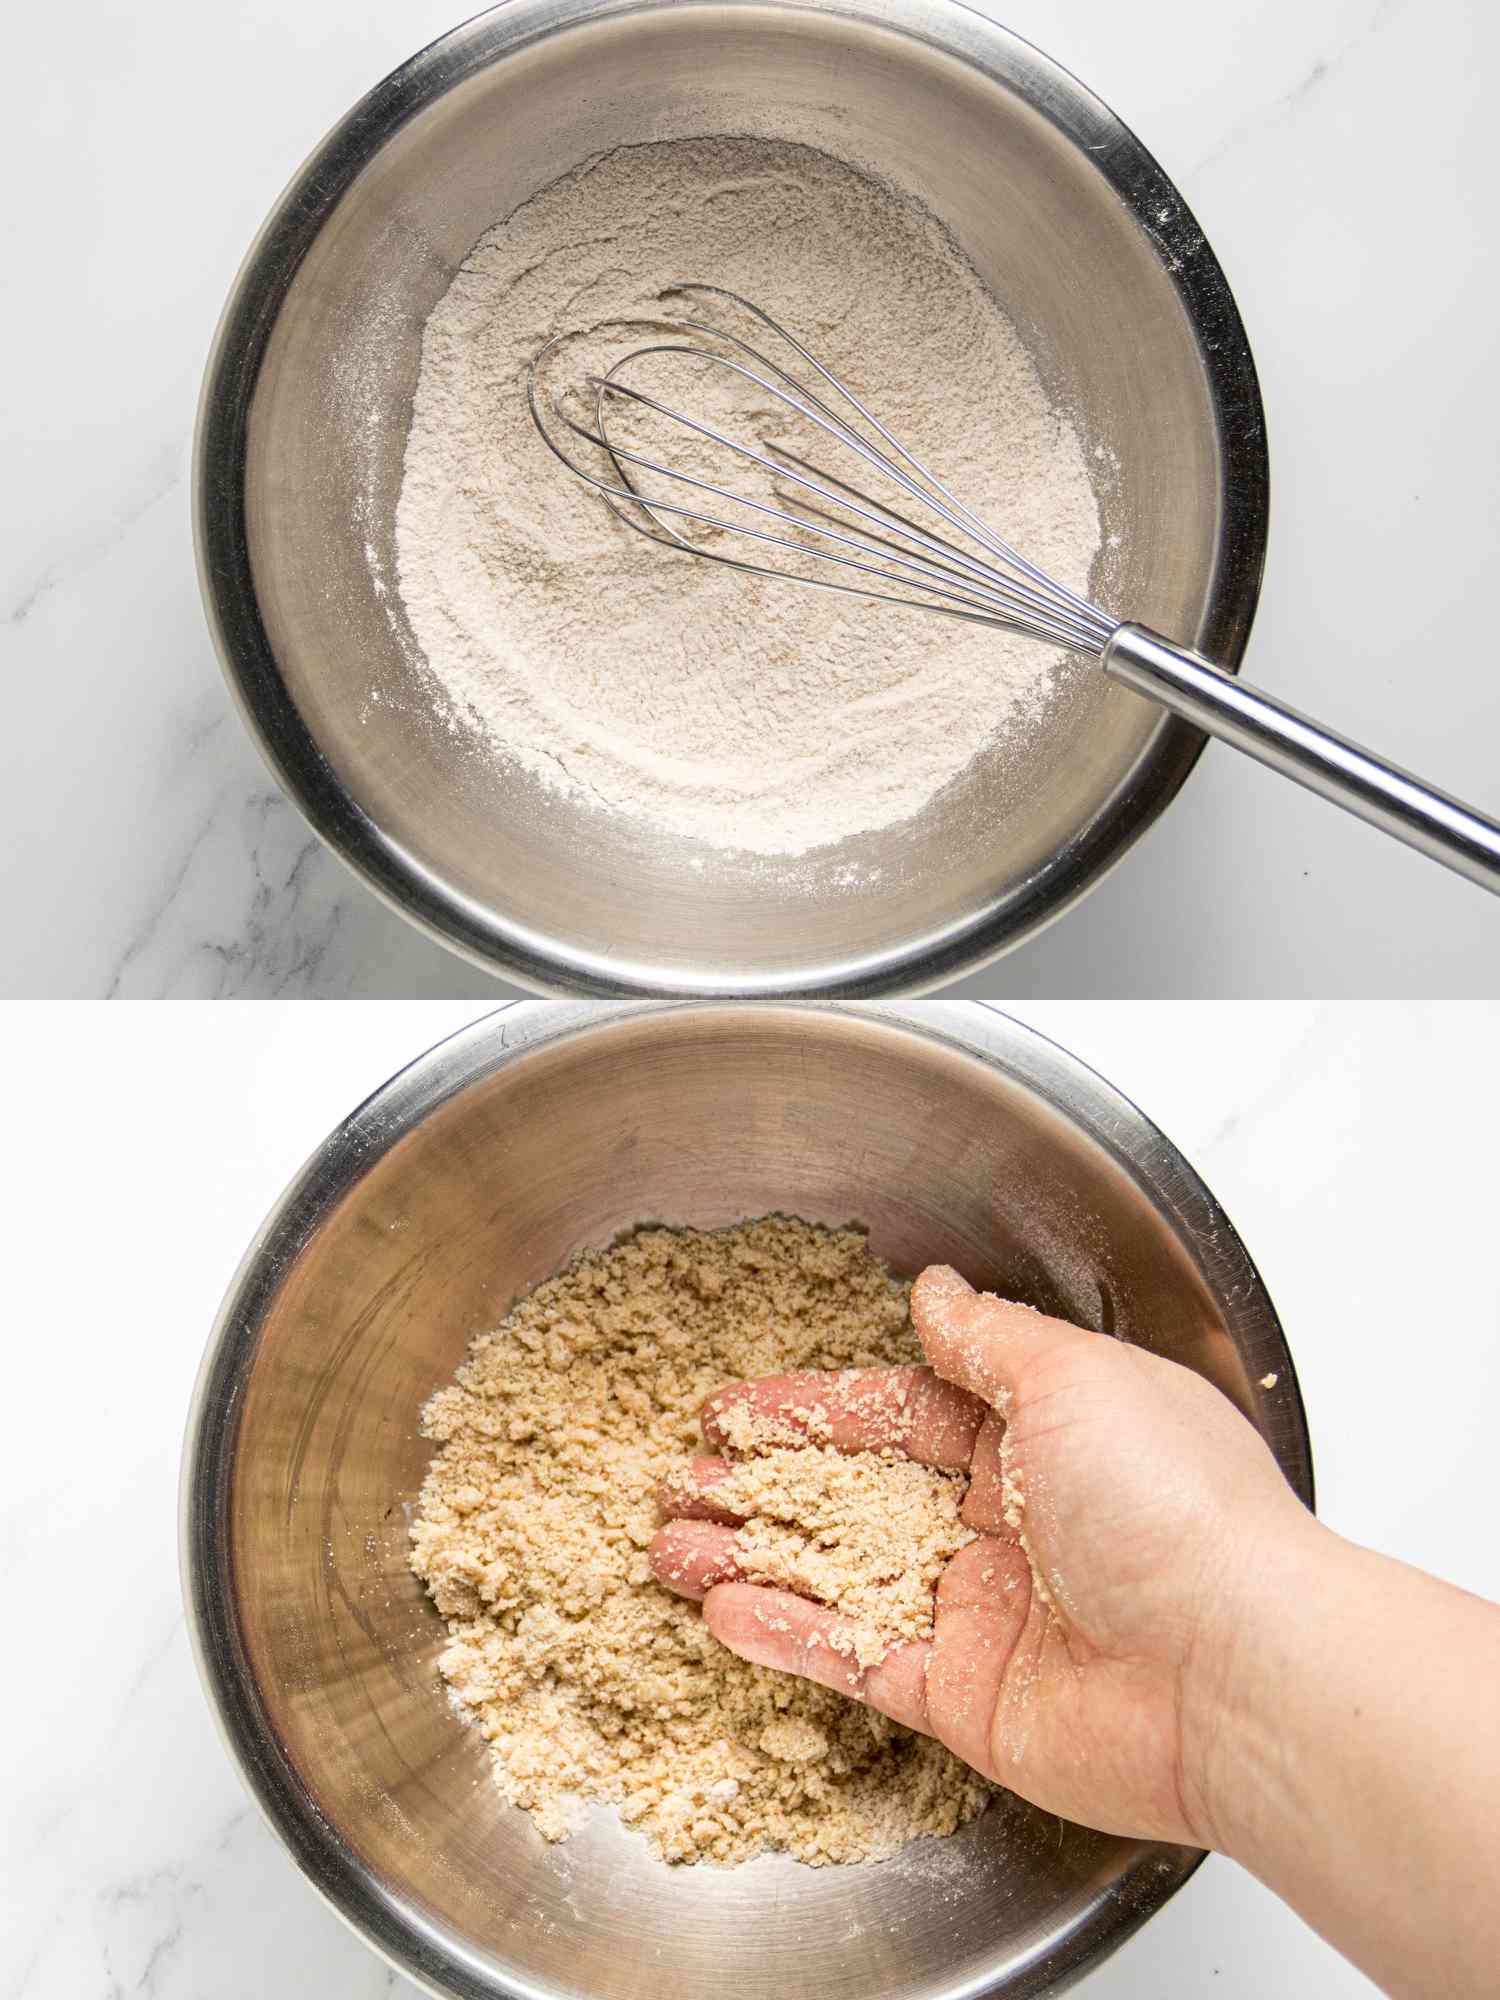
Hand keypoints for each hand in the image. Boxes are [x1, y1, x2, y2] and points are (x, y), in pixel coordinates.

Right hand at [649, 1265, 1310, 1845]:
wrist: (1238, 1669)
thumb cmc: (1173, 1504)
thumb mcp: (1076, 1378)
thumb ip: (989, 1338)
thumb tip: (936, 1288)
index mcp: (1036, 1437)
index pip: (895, 1411)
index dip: (810, 1408)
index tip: (732, 1408)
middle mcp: (1004, 1521)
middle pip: (854, 1495)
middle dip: (762, 1485)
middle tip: (680, 1479)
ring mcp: (981, 1612)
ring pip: (838, 1577)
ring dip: (751, 1559)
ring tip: (668, 1546)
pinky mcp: (968, 1697)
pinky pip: (858, 1660)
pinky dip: (788, 1636)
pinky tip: (721, 1611)